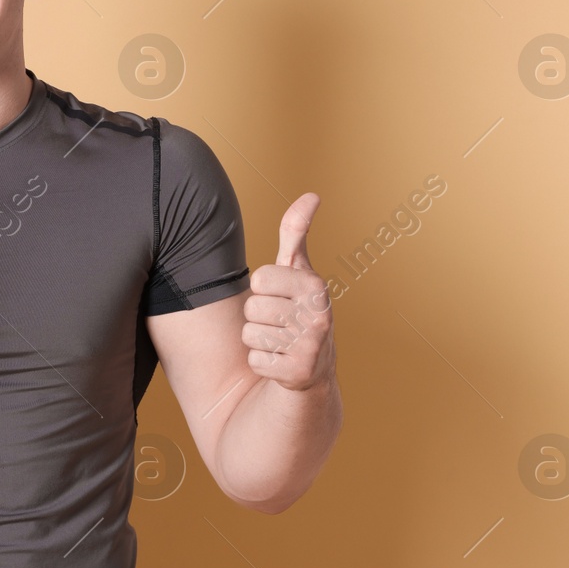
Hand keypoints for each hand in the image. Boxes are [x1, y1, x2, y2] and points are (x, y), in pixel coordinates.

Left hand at [242, 192, 334, 390]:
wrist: (314, 368)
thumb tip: (312, 194)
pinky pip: (255, 360)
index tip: (280, 297)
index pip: (259, 278)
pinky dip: (262, 363)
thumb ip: (295, 233)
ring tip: (280, 341)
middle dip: (258, 317)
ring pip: (250, 335)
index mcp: (315, 285)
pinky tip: (281, 362)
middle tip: (280, 323)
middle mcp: (318, 314)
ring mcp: (311, 345)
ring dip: (259, 341)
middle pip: (252, 308)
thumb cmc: (297, 309)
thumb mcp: (297, 271)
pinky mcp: (299, 373)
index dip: (262, 289)